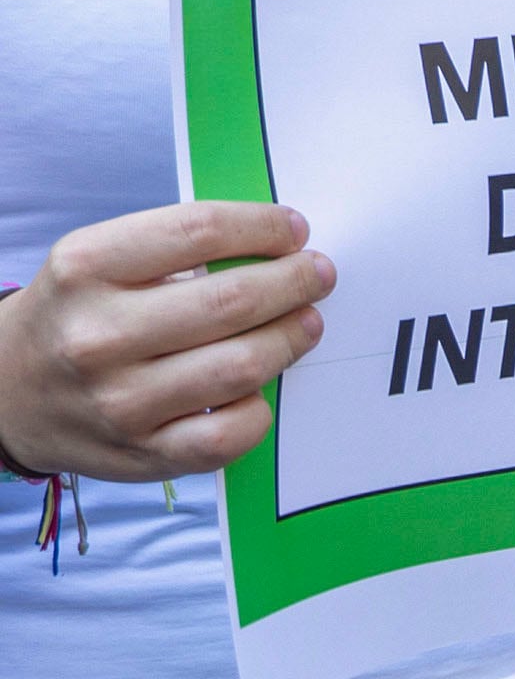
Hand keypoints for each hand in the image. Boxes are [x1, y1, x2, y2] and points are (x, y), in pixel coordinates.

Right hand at [0, 203, 332, 482]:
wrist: (7, 392)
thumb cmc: (75, 316)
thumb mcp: (96, 262)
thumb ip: (171, 247)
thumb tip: (277, 244)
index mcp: (84, 269)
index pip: (197, 231)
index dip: (262, 226)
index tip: (294, 229)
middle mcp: (97, 335)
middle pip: (231, 301)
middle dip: (294, 282)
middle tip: (319, 273)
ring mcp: (120, 400)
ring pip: (241, 366)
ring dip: (290, 338)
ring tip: (307, 321)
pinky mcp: (144, 453)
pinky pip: (229, 433)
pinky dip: (260, 409)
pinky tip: (261, 387)